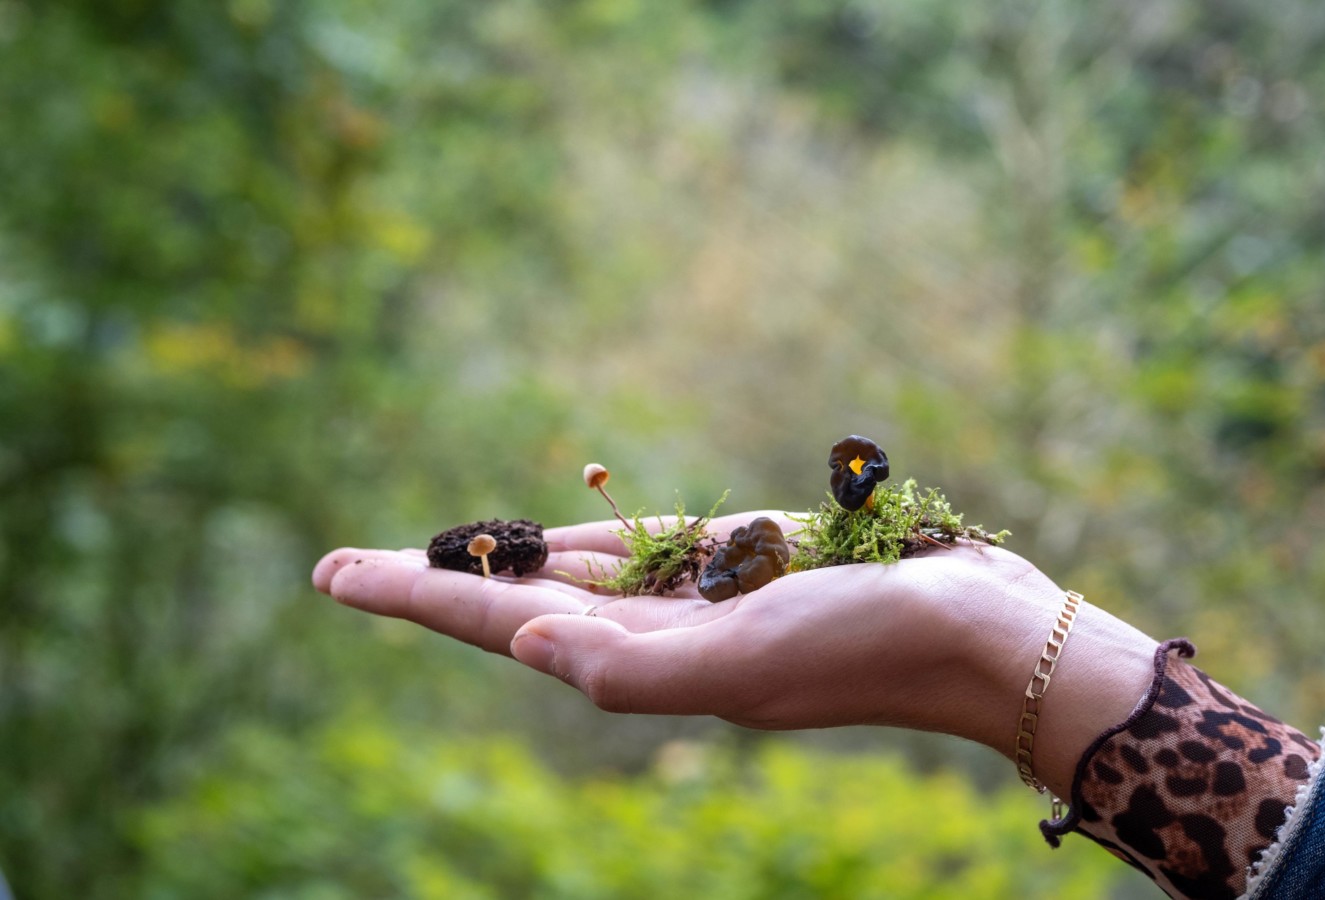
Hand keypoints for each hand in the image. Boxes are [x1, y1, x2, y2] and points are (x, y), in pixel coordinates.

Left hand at [312, 512, 1157, 787]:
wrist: (972, 634)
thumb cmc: (864, 649)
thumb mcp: (741, 666)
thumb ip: (630, 666)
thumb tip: (521, 641)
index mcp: (641, 661)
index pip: (500, 624)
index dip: (414, 597)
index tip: (331, 574)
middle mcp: (656, 632)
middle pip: (514, 599)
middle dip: (431, 584)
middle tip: (341, 567)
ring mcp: (698, 596)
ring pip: (569, 572)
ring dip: (496, 561)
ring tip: (431, 554)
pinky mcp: (744, 563)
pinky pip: (642, 546)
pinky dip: (587, 540)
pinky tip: (551, 541)